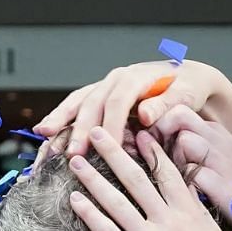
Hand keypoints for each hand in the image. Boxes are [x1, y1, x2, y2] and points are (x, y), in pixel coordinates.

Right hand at [34, 59, 223, 158]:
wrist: (185, 79)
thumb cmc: (187, 89)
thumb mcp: (186, 95)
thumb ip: (165, 104)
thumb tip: (144, 115)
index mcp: (136, 77)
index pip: (119, 102)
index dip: (111, 125)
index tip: (106, 148)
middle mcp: (116, 79)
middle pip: (93, 102)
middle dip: (81, 129)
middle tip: (72, 154)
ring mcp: (104, 87)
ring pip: (78, 101)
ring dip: (60, 120)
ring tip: (44, 135)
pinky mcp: (99, 97)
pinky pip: (76, 106)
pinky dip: (60, 119)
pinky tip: (45, 132)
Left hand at [67, 128, 231, 230]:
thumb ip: (199, 215)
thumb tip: (189, 196)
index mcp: (190, 213)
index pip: (168, 173)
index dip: (151, 151)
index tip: (137, 133)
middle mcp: (169, 221)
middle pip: (136, 178)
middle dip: (114, 152)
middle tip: (97, 131)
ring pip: (116, 201)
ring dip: (93, 178)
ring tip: (76, 161)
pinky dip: (89, 214)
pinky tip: (75, 200)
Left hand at [150, 104, 231, 230]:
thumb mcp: (222, 161)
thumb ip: (195, 150)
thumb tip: (158, 147)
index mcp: (216, 135)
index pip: (177, 111)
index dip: (157, 126)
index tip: (148, 148)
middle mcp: (219, 143)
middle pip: (178, 117)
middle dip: (159, 135)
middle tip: (153, 160)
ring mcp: (224, 164)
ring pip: (185, 142)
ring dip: (170, 160)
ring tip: (168, 181)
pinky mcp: (227, 190)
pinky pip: (195, 176)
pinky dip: (183, 185)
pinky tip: (179, 200)